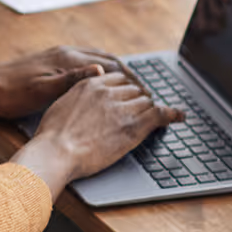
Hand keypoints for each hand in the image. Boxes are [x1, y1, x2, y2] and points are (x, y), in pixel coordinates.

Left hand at [0, 46, 139, 118]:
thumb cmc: (13, 94)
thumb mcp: (44, 91)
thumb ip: (73, 80)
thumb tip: (102, 70)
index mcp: (68, 59)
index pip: (111, 65)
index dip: (131, 79)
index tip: (146, 93)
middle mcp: (66, 53)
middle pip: (108, 59)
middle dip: (128, 74)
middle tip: (143, 92)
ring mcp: (58, 56)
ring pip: (96, 59)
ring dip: (115, 71)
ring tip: (128, 89)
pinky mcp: (50, 61)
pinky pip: (84, 63)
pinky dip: (99, 71)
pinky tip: (99, 85)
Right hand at [14, 72, 183, 195]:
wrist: (55, 152)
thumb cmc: (51, 136)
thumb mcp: (60, 104)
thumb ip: (76, 94)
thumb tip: (86, 92)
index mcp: (90, 84)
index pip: (118, 80)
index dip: (126, 90)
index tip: (129, 98)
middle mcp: (108, 92)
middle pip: (134, 90)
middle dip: (139, 100)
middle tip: (142, 112)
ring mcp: (122, 108)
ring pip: (147, 102)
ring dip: (150, 110)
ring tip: (155, 118)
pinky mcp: (133, 126)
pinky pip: (160, 114)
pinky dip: (172, 114)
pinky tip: (180, 116)